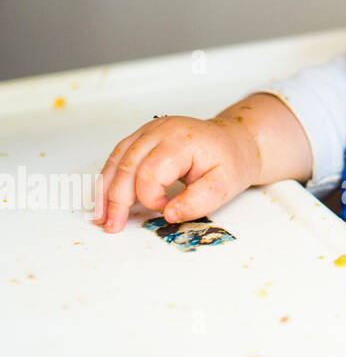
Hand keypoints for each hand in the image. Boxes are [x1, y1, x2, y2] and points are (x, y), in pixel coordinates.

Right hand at [91, 93, 310, 232]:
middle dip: (117, 199)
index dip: (152, 198)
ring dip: (106, 190)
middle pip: (127, 165)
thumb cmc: (230, 161)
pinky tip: (105, 199)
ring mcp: (149, 130)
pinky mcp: (143, 136)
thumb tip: (170, 215)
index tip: (167, 210)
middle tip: (113, 226)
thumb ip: (199, 201)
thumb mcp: (226, 185)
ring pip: (117, 159)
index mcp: (182, 140)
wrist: (233, 142)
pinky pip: (119, 156)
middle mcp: (161, 130)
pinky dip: (109, 178)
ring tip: (102, 217)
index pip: (151, 172)